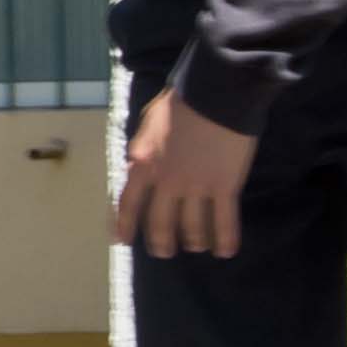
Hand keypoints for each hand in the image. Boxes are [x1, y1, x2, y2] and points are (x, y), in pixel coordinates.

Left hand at [113, 90, 255, 258]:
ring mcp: (196, 186)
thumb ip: (143, 147)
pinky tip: (226, 251)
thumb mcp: (149, 123)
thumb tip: (136, 163)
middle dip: (161, 242)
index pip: (128, 202)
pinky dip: (225, 239)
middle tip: (163, 252)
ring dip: (193, 241)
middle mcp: (166, 181)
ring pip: (192, 227)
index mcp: (143, 163)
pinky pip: (224, 221)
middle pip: (159, 223)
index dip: (123, 224)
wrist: (217, 94)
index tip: (121, 240)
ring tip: (195, 247)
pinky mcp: (224, 186)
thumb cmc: (183, 102)